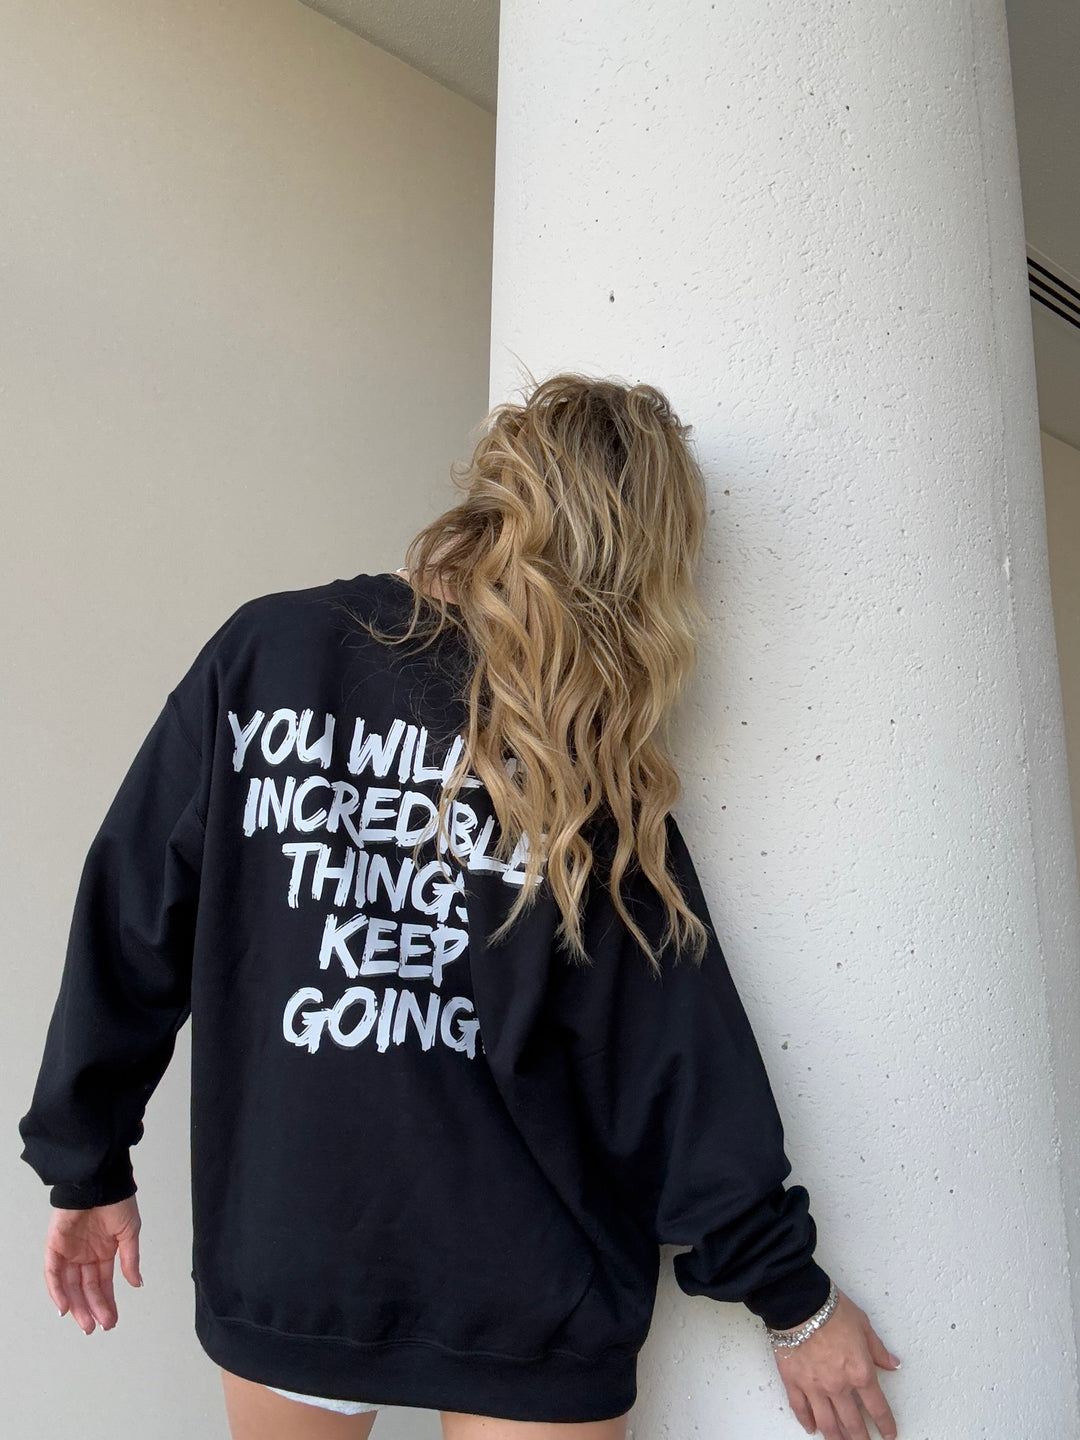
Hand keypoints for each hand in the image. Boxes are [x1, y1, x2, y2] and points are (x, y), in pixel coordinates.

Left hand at [44, 1196, 143, 1333]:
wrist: (99, 1181)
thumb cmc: (117, 1201)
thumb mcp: (130, 1233)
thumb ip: (130, 1260)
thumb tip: (137, 1283)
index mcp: (104, 1251)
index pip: (103, 1283)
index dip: (107, 1302)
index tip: (112, 1320)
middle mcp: (85, 1254)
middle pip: (86, 1289)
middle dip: (93, 1309)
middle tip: (99, 1327)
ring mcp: (69, 1251)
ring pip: (70, 1286)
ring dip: (77, 1306)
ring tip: (86, 1324)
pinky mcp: (55, 1246)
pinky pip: (53, 1273)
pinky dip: (57, 1291)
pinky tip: (65, 1307)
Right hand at [772, 1287, 900, 1438]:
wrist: (798, 1301)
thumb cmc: (830, 1308)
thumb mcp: (863, 1324)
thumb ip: (877, 1349)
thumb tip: (892, 1363)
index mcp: (860, 1372)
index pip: (878, 1408)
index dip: (886, 1424)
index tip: (889, 1433)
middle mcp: (838, 1386)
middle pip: (853, 1423)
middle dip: (861, 1438)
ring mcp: (814, 1387)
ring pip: (828, 1423)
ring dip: (836, 1438)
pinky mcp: (793, 1382)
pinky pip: (800, 1409)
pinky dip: (806, 1421)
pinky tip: (811, 1428)